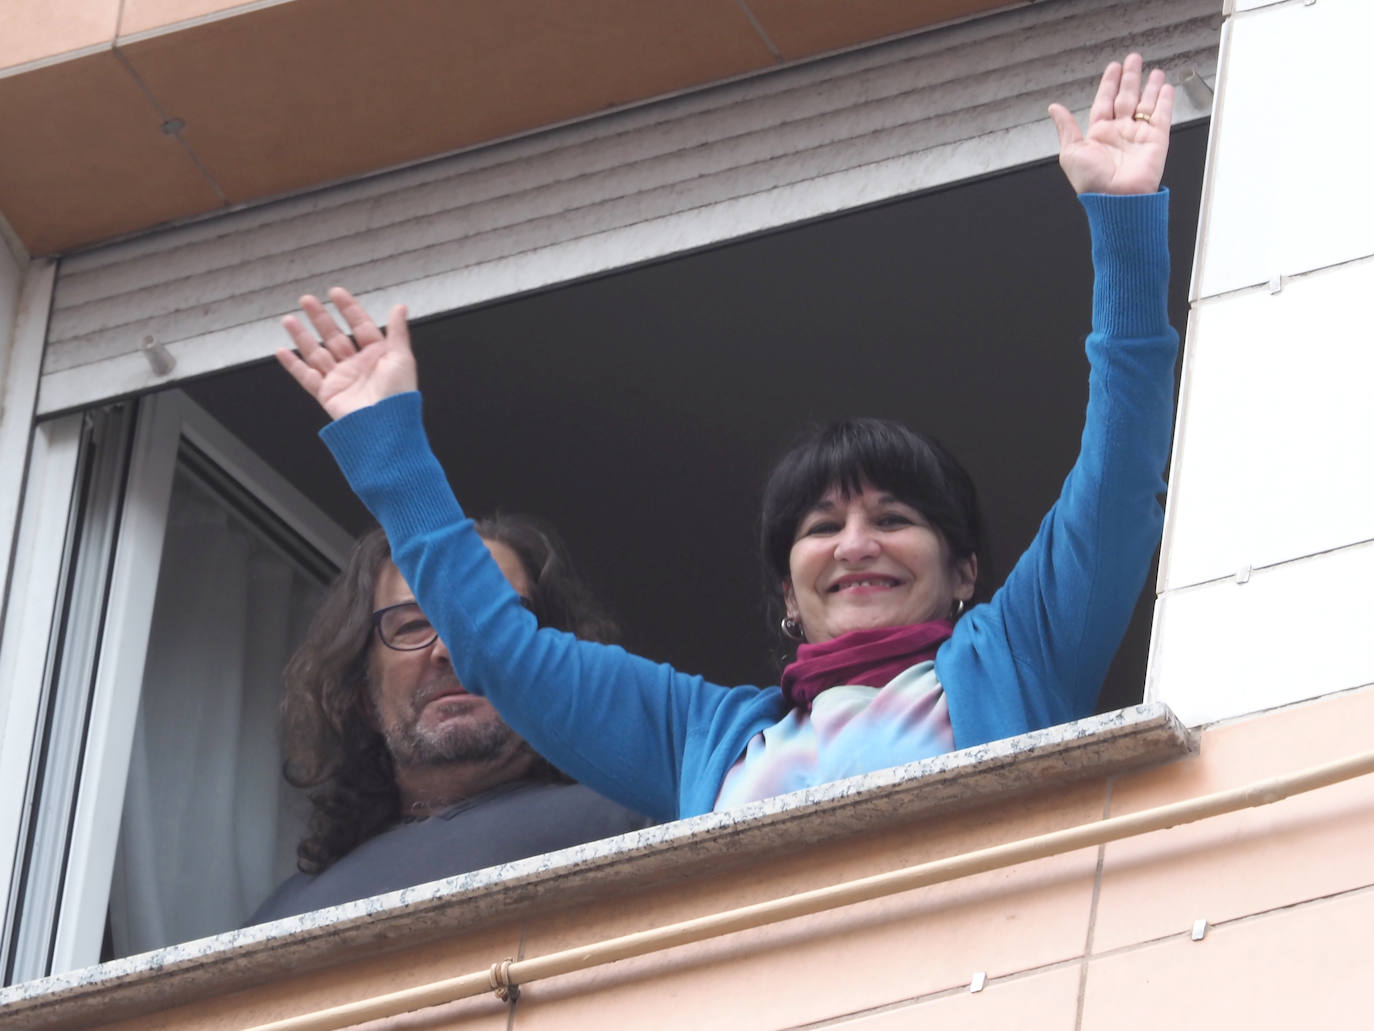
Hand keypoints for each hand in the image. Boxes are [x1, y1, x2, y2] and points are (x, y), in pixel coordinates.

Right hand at [276, 287, 416, 419]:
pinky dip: (293, 365)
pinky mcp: (327, 394)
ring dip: (302, 336)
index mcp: (377, 356)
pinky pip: (306, 377)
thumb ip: (398, 331)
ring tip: (289, 319)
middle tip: (306, 300)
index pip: (361, 326)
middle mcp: (357, 366)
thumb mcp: (402, 358)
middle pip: (334, 336)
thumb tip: (399, 307)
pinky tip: (282, 351)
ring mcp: (341, 379)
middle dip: (320, 318)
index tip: (335, 293)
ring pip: (317, 353)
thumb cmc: (399, 396)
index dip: (348, 309)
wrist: (385, 427)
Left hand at [1048, 53, 1172, 195]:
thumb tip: (1054, 108)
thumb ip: (1066, 127)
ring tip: (1154, 70)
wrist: (1116, 199)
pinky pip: (1161, 116)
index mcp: (1098, 134)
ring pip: (1145, 104)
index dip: (1109, 84)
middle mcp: (1119, 132)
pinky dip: (1165, 101)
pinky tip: (1166, 87)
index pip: (1104, 101)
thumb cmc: (1091, 181)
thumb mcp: (1071, 151)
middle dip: (1130, 78)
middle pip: (1126, 97)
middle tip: (1134, 58)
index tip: (1113, 66)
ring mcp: (1138, 135)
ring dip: (1150, 87)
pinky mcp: (1156, 140)